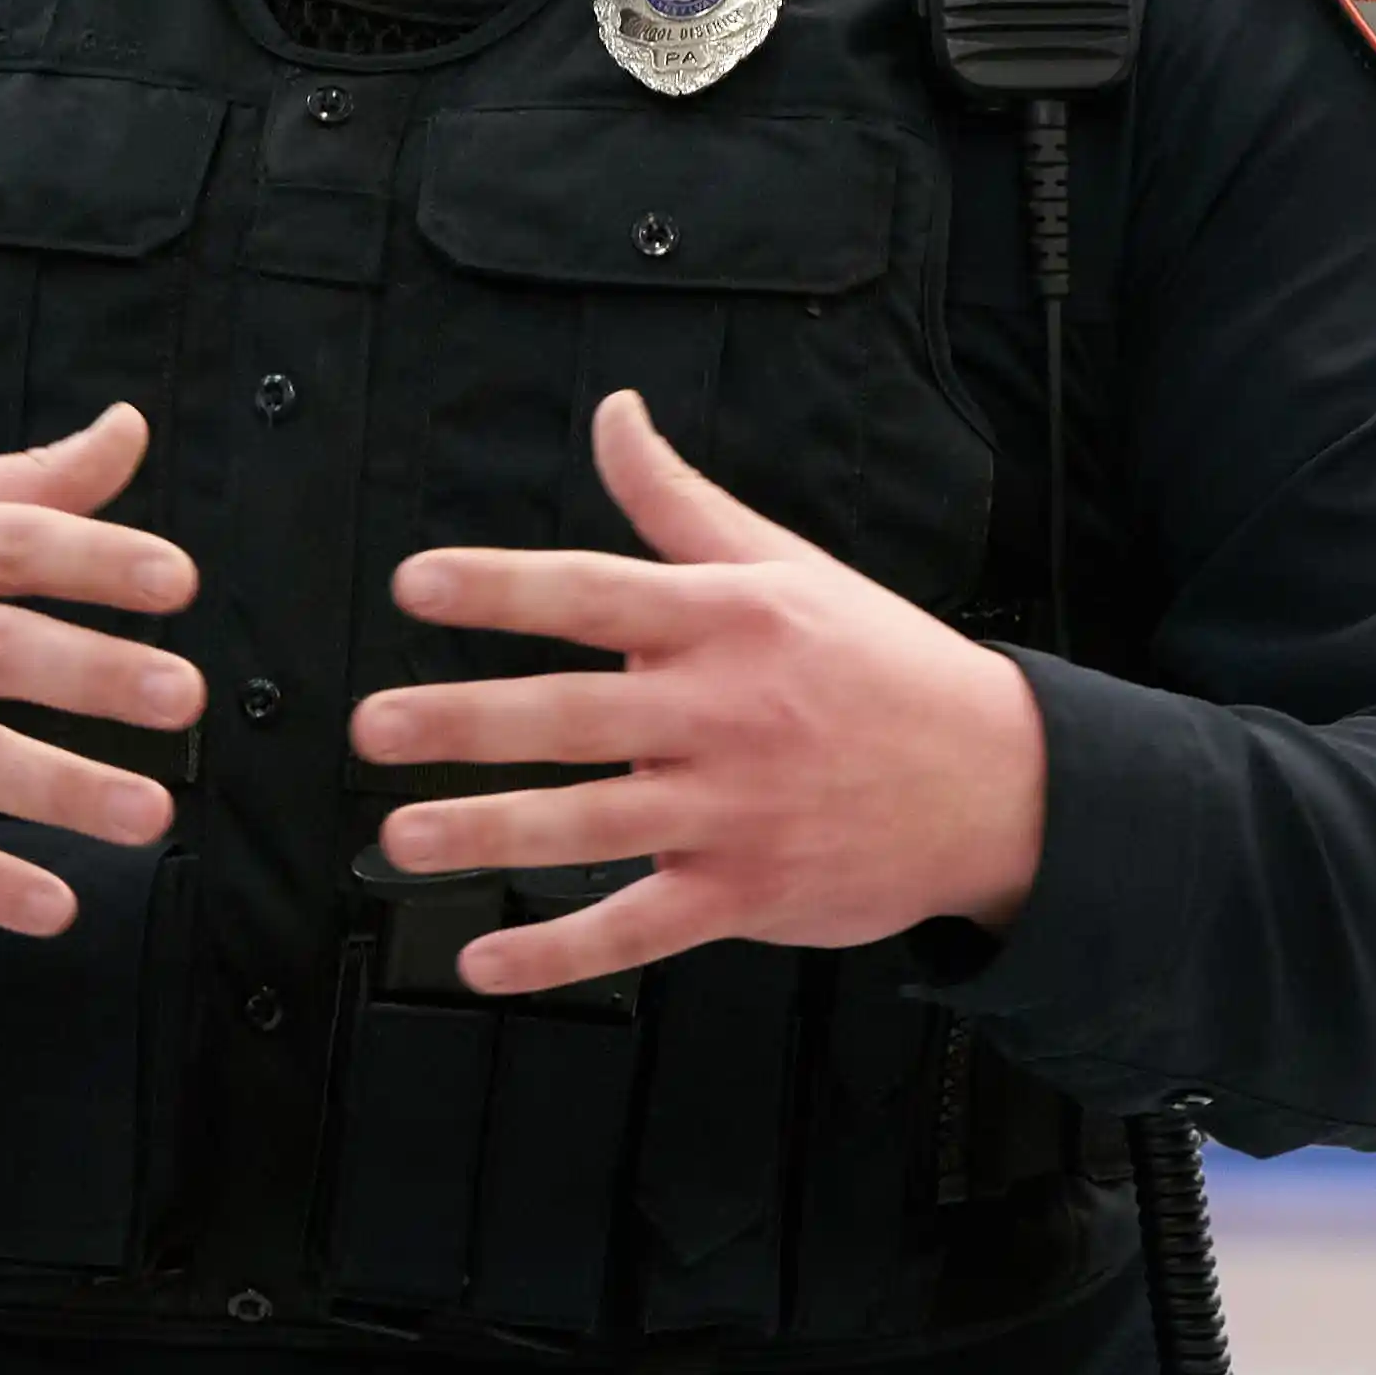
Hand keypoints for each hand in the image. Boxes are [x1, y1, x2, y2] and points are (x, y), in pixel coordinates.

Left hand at [351, 390, 1046, 995]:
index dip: (503, 587)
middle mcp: (727, 713)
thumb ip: (677, 502)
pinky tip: (484, 960)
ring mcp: (737, 810)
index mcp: (730, 622)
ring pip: (595, 824)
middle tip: (375, 725)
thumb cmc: (879, 664)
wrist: (1000, 782)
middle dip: (467, 721)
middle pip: (577, 715)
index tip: (417, 586)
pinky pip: (640, 927)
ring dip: (491, 833)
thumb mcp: (787, 566)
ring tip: (402, 837)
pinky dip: (561, 953)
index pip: (597, 594)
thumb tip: (612, 414)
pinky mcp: (750, 893)